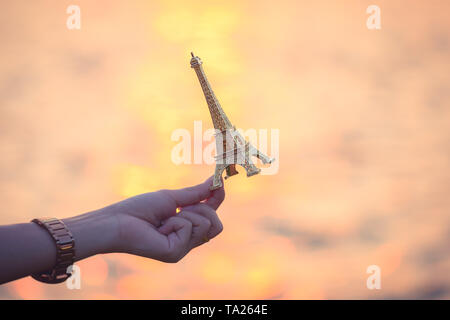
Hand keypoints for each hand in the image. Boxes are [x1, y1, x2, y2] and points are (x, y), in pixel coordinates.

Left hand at [107, 176, 224, 261]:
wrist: (118, 221)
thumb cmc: (140, 209)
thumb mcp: (172, 198)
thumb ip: (195, 194)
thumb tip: (215, 182)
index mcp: (186, 227)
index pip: (211, 215)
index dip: (217, 198)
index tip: (219, 182)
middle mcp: (187, 240)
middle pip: (216, 224)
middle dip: (203, 209)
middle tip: (181, 208)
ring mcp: (182, 249)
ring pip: (206, 225)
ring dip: (186, 215)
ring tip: (165, 219)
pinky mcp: (176, 254)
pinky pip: (190, 229)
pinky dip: (175, 222)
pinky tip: (159, 228)